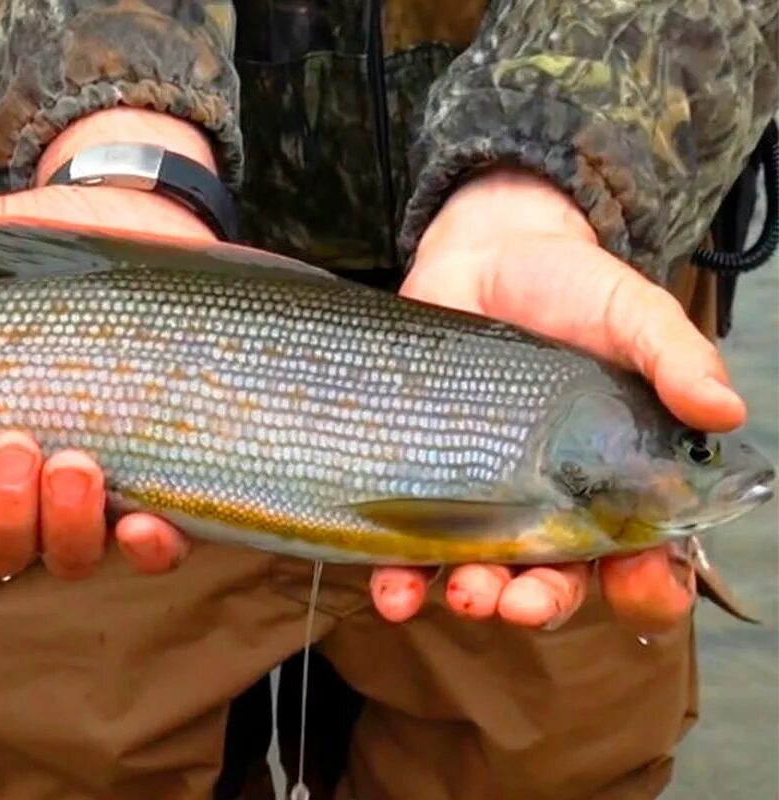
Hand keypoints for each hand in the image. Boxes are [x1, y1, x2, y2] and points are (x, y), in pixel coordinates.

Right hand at [0, 109, 212, 580]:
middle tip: (11, 447)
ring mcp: (91, 495)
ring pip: (66, 554)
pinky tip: (146, 526)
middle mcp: (21, 486)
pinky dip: (145, 551)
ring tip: (75, 465)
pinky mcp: (161, 485)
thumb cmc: (41, 254)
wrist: (141, 224)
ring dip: (64, 527)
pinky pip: (149, 551)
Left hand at [384, 165, 746, 631]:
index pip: (642, 554)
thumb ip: (675, 357)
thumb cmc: (571, 287)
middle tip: (522, 602)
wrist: (482, 255)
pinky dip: (401, 578)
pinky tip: (393, 592)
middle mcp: (550, 502)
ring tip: (464, 596)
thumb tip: (724, 409)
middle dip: (541, 600)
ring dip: (474, 596)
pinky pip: (409, 546)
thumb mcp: (632, 313)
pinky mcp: (422, 480)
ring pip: (483, 572)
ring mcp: (482, 495)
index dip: (647, 585)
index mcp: (616, 479)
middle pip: (555, 578)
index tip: (639, 588)